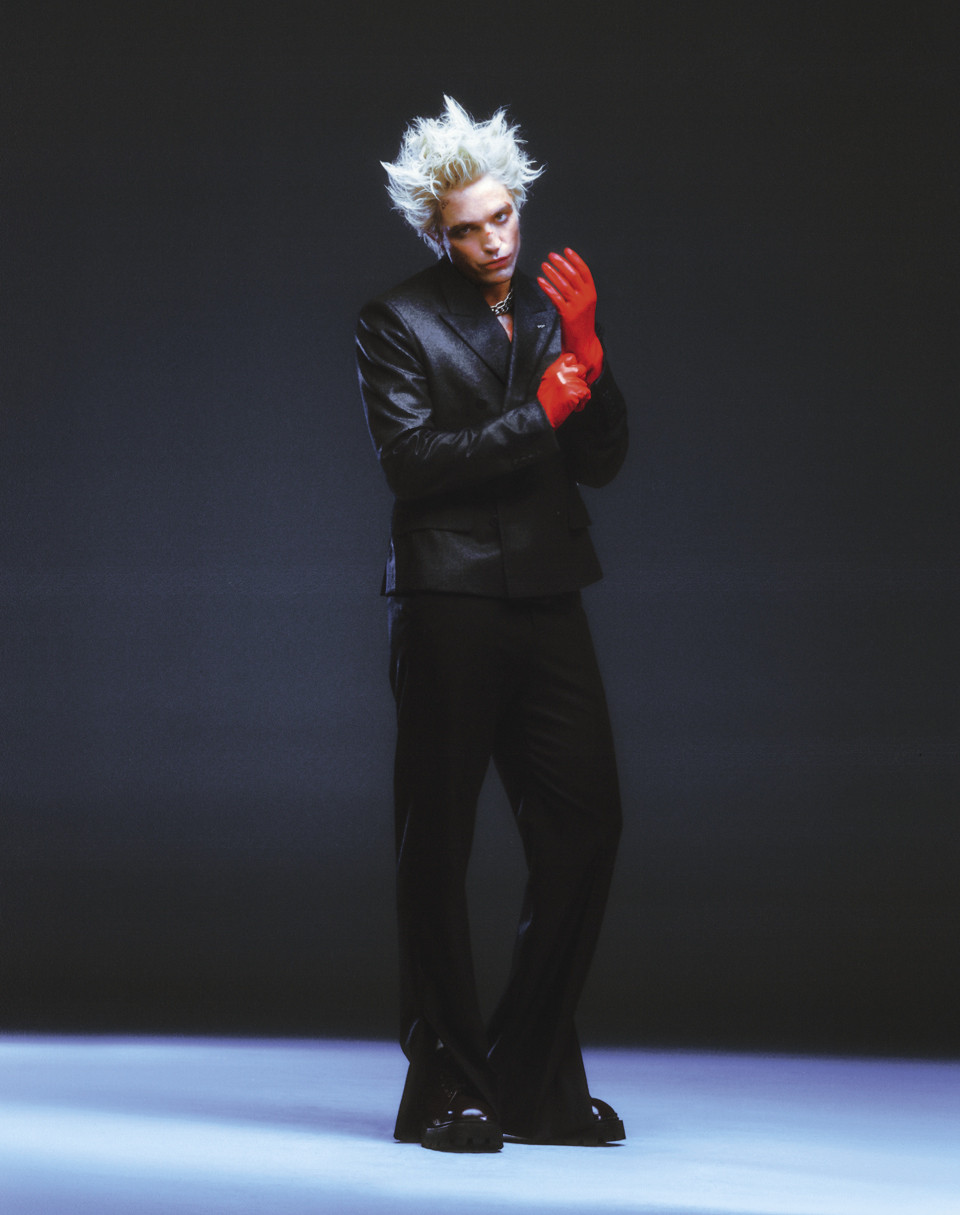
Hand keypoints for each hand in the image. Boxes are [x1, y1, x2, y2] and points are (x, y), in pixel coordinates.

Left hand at [537, 248, 603, 382]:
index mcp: (592, 293)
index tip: (566, 250)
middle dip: (561, 263)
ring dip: (552, 272)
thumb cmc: (581, 324)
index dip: (575, 259)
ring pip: (563, 284)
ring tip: (544, 265)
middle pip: (573, 274)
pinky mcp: (567, 314)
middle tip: (551, 256)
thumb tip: (567, 274)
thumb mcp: (585, 304)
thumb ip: (579, 290)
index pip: (584, 271)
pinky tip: (540, 280)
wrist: (583, 344)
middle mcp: (586, 297)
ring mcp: (577, 306)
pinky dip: (547, 287)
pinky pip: (555, 297)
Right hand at [537, 352, 590, 427]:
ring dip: (580, 394)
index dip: (574, 366)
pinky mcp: (574, 392)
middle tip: (572, 391)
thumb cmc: (545, 402)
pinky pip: (587, 394)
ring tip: (570, 401)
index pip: (571, 357)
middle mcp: (561, 372)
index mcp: (554, 368)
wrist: (542, 416)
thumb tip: (572, 368)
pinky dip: (582, 403)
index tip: (572, 376)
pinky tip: (573, 407)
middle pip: (581, 369)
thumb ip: (559, 373)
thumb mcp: (548, 381)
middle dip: (580, 380)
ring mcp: (568, 381)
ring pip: (585, 384)